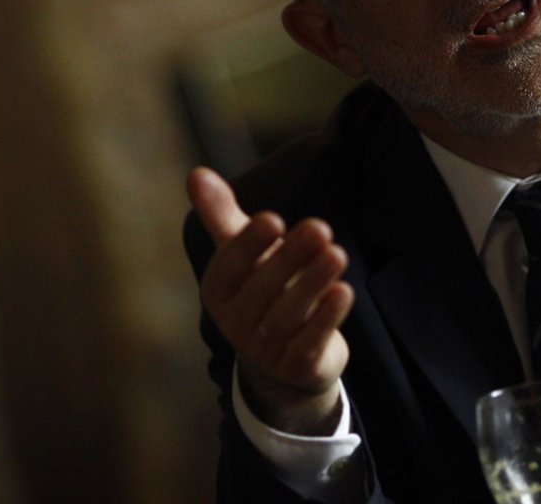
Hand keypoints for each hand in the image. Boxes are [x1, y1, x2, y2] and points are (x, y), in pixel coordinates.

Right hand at [188, 166, 354, 433]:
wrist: (282, 359)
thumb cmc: (262, 288)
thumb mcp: (243, 252)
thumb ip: (222, 215)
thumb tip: (196, 173)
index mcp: (219, 291)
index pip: (229, 267)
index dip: (249, 244)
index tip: (271, 218)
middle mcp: (236, 322)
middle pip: (263, 289)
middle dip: (291, 257)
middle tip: (319, 227)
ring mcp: (266, 349)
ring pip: (288, 315)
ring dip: (313, 283)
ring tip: (337, 254)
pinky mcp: (297, 367)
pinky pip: (310, 343)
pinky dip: (327, 319)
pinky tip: (344, 292)